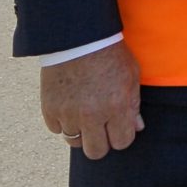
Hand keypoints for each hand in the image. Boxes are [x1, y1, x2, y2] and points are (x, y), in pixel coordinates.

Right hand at [40, 40, 143, 159]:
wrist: (78, 35)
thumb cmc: (109, 52)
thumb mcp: (130, 74)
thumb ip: (133, 104)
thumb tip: (137, 127)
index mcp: (116, 106)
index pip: (121, 143)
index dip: (121, 136)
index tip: (117, 126)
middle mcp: (92, 114)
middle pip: (96, 151)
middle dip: (100, 141)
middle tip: (99, 126)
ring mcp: (68, 112)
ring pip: (74, 141)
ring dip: (80, 131)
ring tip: (82, 112)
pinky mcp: (49, 108)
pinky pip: (56, 128)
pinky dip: (62, 121)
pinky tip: (68, 105)